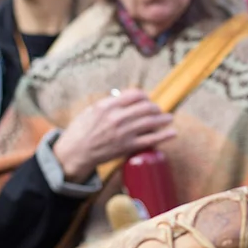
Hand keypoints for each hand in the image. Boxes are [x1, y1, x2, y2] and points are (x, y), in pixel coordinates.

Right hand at [52, 88, 174, 182]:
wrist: (75, 153)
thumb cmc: (81, 130)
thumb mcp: (91, 110)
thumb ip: (110, 103)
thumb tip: (126, 97)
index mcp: (108, 105)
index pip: (135, 94)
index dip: (144, 96)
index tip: (146, 99)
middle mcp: (117, 117)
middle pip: (146, 107)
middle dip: (155, 107)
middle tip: (157, 110)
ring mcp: (124, 133)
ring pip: (151, 122)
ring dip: (163, 119)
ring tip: (168, 118)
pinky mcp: (127, 146)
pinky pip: (150, 139)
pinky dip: (164, 135)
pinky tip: (172, 132)